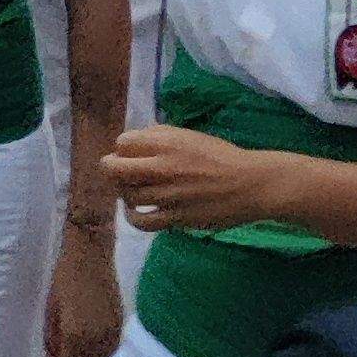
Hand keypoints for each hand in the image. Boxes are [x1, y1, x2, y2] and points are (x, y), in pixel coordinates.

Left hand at [43, 219, 122, 356]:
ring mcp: (111, 333)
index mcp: (76, 337)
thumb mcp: (51, 310)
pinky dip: (95, 354)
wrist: (92, 252)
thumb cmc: (65, 277)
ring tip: (65, 355)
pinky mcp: (119, 325)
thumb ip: (52, 340)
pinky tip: (85, 346)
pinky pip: (107, 350)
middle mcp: (96, 341)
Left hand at [105, 123, 281, 234]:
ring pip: (127, 195)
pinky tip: (134, 211)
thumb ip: (160, 137)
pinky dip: (132, 216)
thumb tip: (135, 143)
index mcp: (166, 142)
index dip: (123, 148)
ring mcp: (167, 195)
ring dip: (123, 190)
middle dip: (109, 168)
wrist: (247, 184)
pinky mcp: (175, 218)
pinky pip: (142, 221)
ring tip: (130, 188)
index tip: (128, 152)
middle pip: (115, 169)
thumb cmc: (219, 155)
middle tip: (113, 169)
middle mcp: (161, 167)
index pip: (123, 143)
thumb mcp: (188, 135)